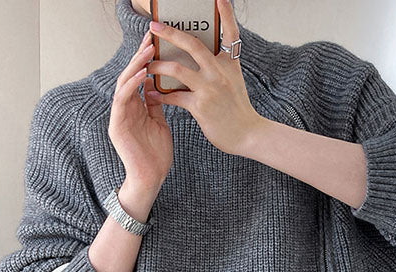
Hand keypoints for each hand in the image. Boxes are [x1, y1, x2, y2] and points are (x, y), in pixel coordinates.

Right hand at [108, 29, 173, 187]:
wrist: (151, 178)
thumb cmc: (156, 155)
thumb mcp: (159, 123)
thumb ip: (155, 104)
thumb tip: (155, 84)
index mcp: (135, 108)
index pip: (138, 77)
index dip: (145, 59)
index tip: (155, 42)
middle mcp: (125, 109)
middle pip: (129, 75)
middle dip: (139, 56)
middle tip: (151, 38)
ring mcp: (119, 116)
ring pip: (123, 84)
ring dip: (135, 66)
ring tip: (147, 51)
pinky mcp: (116, 125)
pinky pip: (121, 100)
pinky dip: (130, 86)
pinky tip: (140, 74)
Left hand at [145, 0, 263, 155]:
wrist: (248, 134)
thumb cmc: (238, 110)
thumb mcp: (234, 82)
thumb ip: (220, 68)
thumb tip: (198, 59)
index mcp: (230, 63)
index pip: (230, 32)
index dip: (226, 13)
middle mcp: (220, 72)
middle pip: (192, 44)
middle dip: (170, 33)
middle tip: (153, 27)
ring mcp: (210, 88)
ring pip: (177, 69)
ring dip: (158, 66)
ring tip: (147, 66)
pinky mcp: (200, 106)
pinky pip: (174, 96)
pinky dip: (160, 95)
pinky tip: (151, 94)